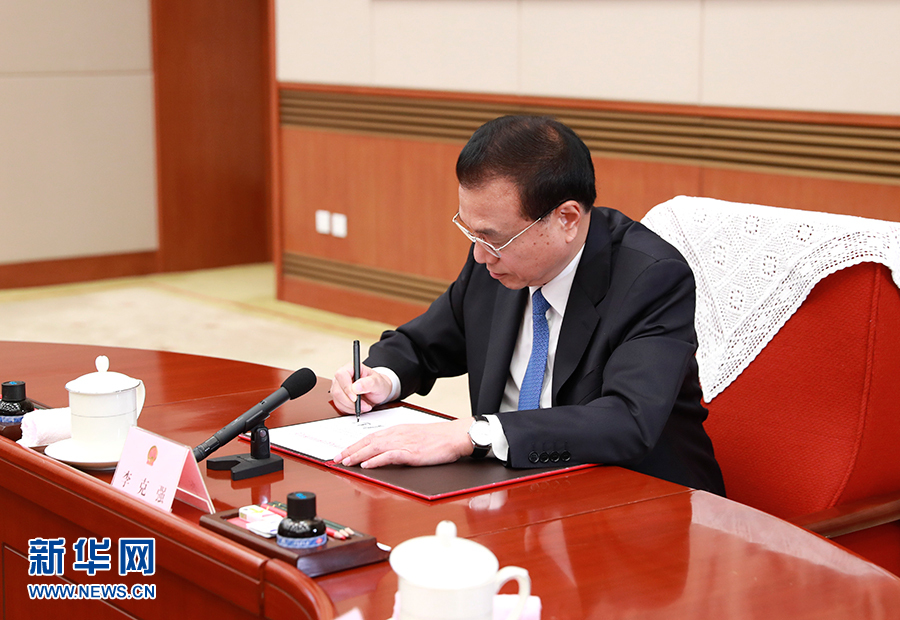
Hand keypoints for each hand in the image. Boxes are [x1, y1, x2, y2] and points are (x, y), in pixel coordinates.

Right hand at [330, 363, 393, 414]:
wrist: (377, 392)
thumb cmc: (377, 384)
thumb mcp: (378, 383)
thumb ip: (368, 383)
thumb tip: (356, 387)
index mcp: (351, 368)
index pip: (341, 375)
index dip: (346, 387)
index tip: (355, 398)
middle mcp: (342, 376)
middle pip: (338, 390)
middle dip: (351, 402)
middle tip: (364, 405)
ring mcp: (339, 387)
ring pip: (338, 400)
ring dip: (351, 407)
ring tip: (364, 406)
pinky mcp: (338, 396)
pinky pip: (339, 405)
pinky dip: (350, 409)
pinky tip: (358, 407)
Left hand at [334, 417, 473, 467]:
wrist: (454, 436)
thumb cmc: (437, 438)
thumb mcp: (414, 436)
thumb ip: (399, 441)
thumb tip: (385, 450)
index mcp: (397, 430)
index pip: (370, 437)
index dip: (354, 445)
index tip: (343, 452)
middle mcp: (397, 434)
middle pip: (368, 442)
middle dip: (350, 451)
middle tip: (336, 459)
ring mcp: (403, 443)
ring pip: (374, 448)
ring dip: (358, 456)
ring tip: (345, 462)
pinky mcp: (411, 453)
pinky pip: (389, 456)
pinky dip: (376, 460)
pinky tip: (367, 465)